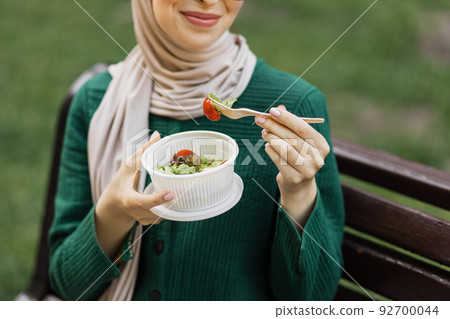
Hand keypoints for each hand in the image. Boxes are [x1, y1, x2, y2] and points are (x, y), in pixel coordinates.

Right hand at [95, 131, 173, 257]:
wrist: (113, 207)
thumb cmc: (120, 184)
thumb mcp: (128, 166)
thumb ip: (144, 152)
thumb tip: (158, 135)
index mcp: (130, 200)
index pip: (144, 202)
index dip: (158, 199)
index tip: (172, 194)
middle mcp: (138, 214)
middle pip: (160, 211)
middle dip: (174, 201)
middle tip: (188, 188)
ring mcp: (145, 220)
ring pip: (165, 214)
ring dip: (175, 203)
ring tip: (183, 189)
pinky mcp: (152, 222)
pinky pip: (166, 215)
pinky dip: (172, 206)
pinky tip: (176, 196)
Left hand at [255, 106, 329, 227]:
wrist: (298, 184)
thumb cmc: (298, 156)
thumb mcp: (297, 140)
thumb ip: (290, 124)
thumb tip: (279, 107)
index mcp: (322, 146)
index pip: (303, 128)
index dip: (287, 118)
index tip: (273, 111)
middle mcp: (317, 158)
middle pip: (292, 137)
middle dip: (274, 126)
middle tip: (260, 119)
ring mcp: (307, 170)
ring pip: (284, 148)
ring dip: (271, 138)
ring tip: (264, 132)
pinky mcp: (294, 178)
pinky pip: (278, 160)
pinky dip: (270, 150)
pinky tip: (267, 146)